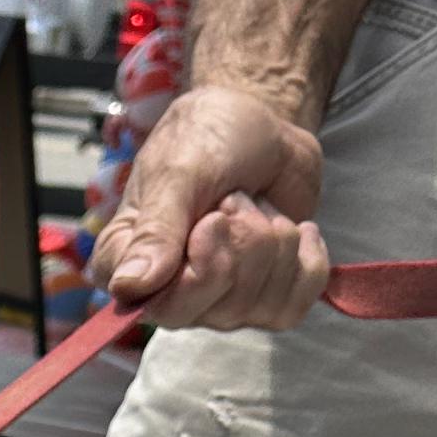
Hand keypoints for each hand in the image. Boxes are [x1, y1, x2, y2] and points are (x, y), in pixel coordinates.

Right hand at [93, 83, 330, 329]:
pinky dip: (308, 259)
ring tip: (254, 205)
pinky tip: (296, 228)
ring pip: (262, 306)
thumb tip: (127, 288)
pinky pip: (294, 306)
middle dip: (246, 243)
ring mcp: (218, 301)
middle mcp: (169, 294)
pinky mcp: (264, 297)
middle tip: (234, 200)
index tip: (213, 218)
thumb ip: (156, 230)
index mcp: (130, 266)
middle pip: (220, 309)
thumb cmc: (208, 138)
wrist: (263, 128)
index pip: (164, 307)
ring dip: (275, 240)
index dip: (204, 268)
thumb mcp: (180, 173)